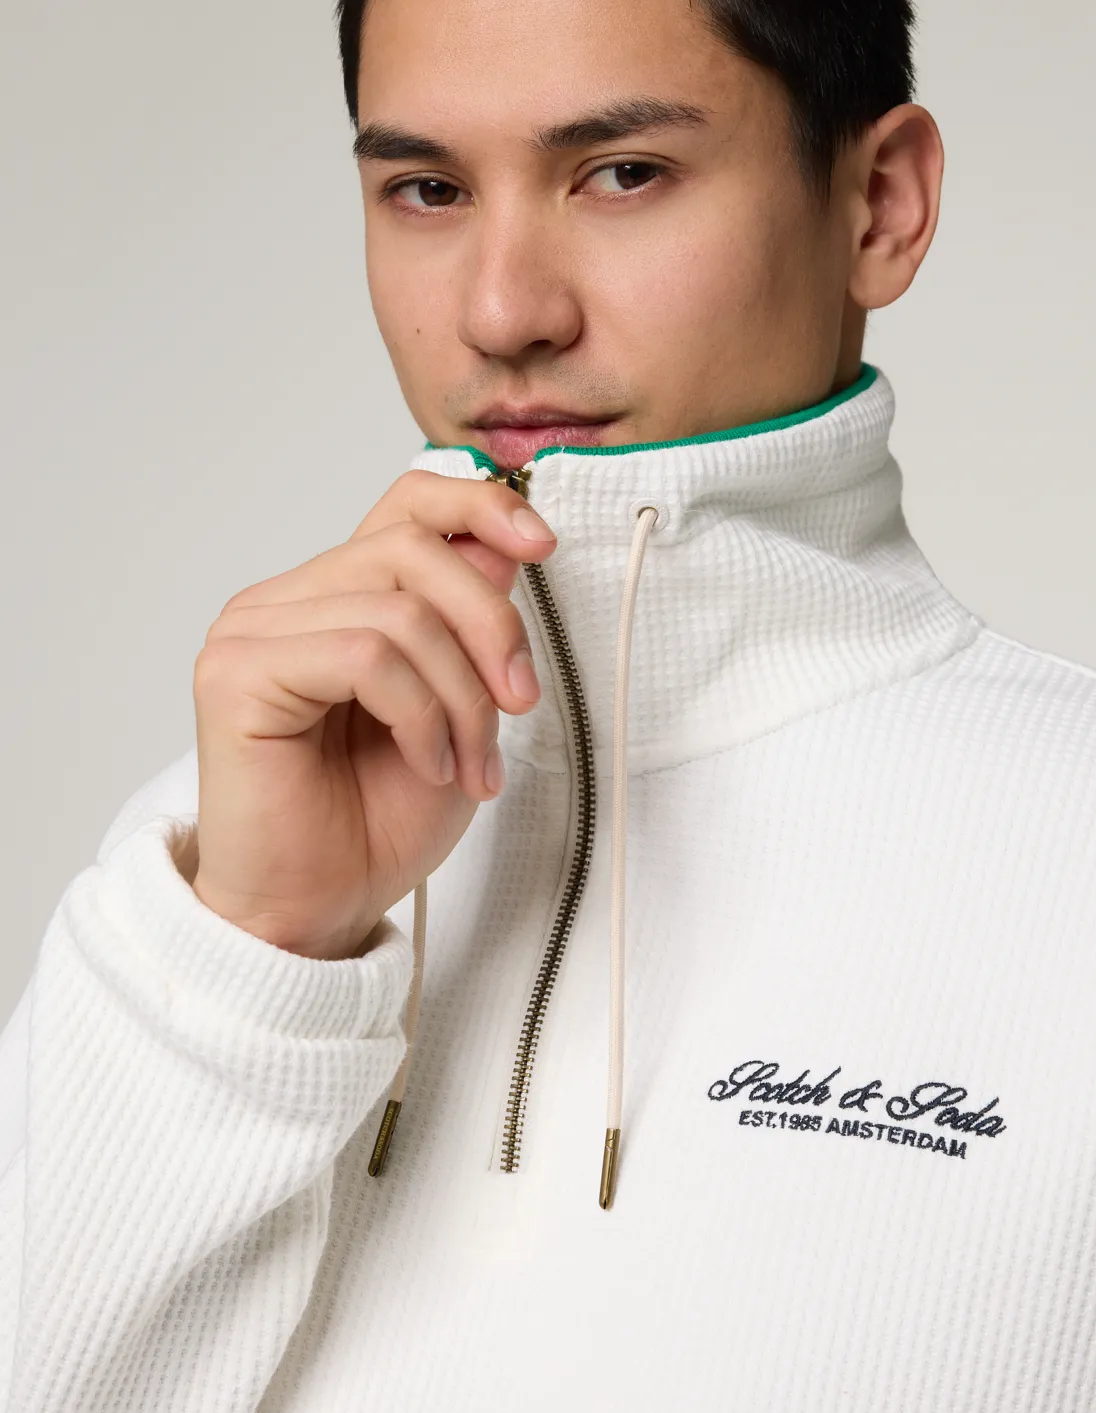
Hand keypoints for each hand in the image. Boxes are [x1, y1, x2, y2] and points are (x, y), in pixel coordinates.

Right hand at [190, 471, 554, 958]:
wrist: (319, 909)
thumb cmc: (378, 821)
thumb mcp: (462, 708)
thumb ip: (473, 625)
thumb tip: (507, 544)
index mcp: (338, 597)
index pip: (406, 503)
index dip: (479, 504)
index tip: (543, 544)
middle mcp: (287, 600)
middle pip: (414, 549)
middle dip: (492, 627)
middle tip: (521, 706)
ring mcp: (252, 630)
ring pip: (399, 611)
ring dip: (461, 697)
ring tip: (470, 766)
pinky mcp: (235, 672)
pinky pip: (363, 655)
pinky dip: (419, 714)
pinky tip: (426, 764)